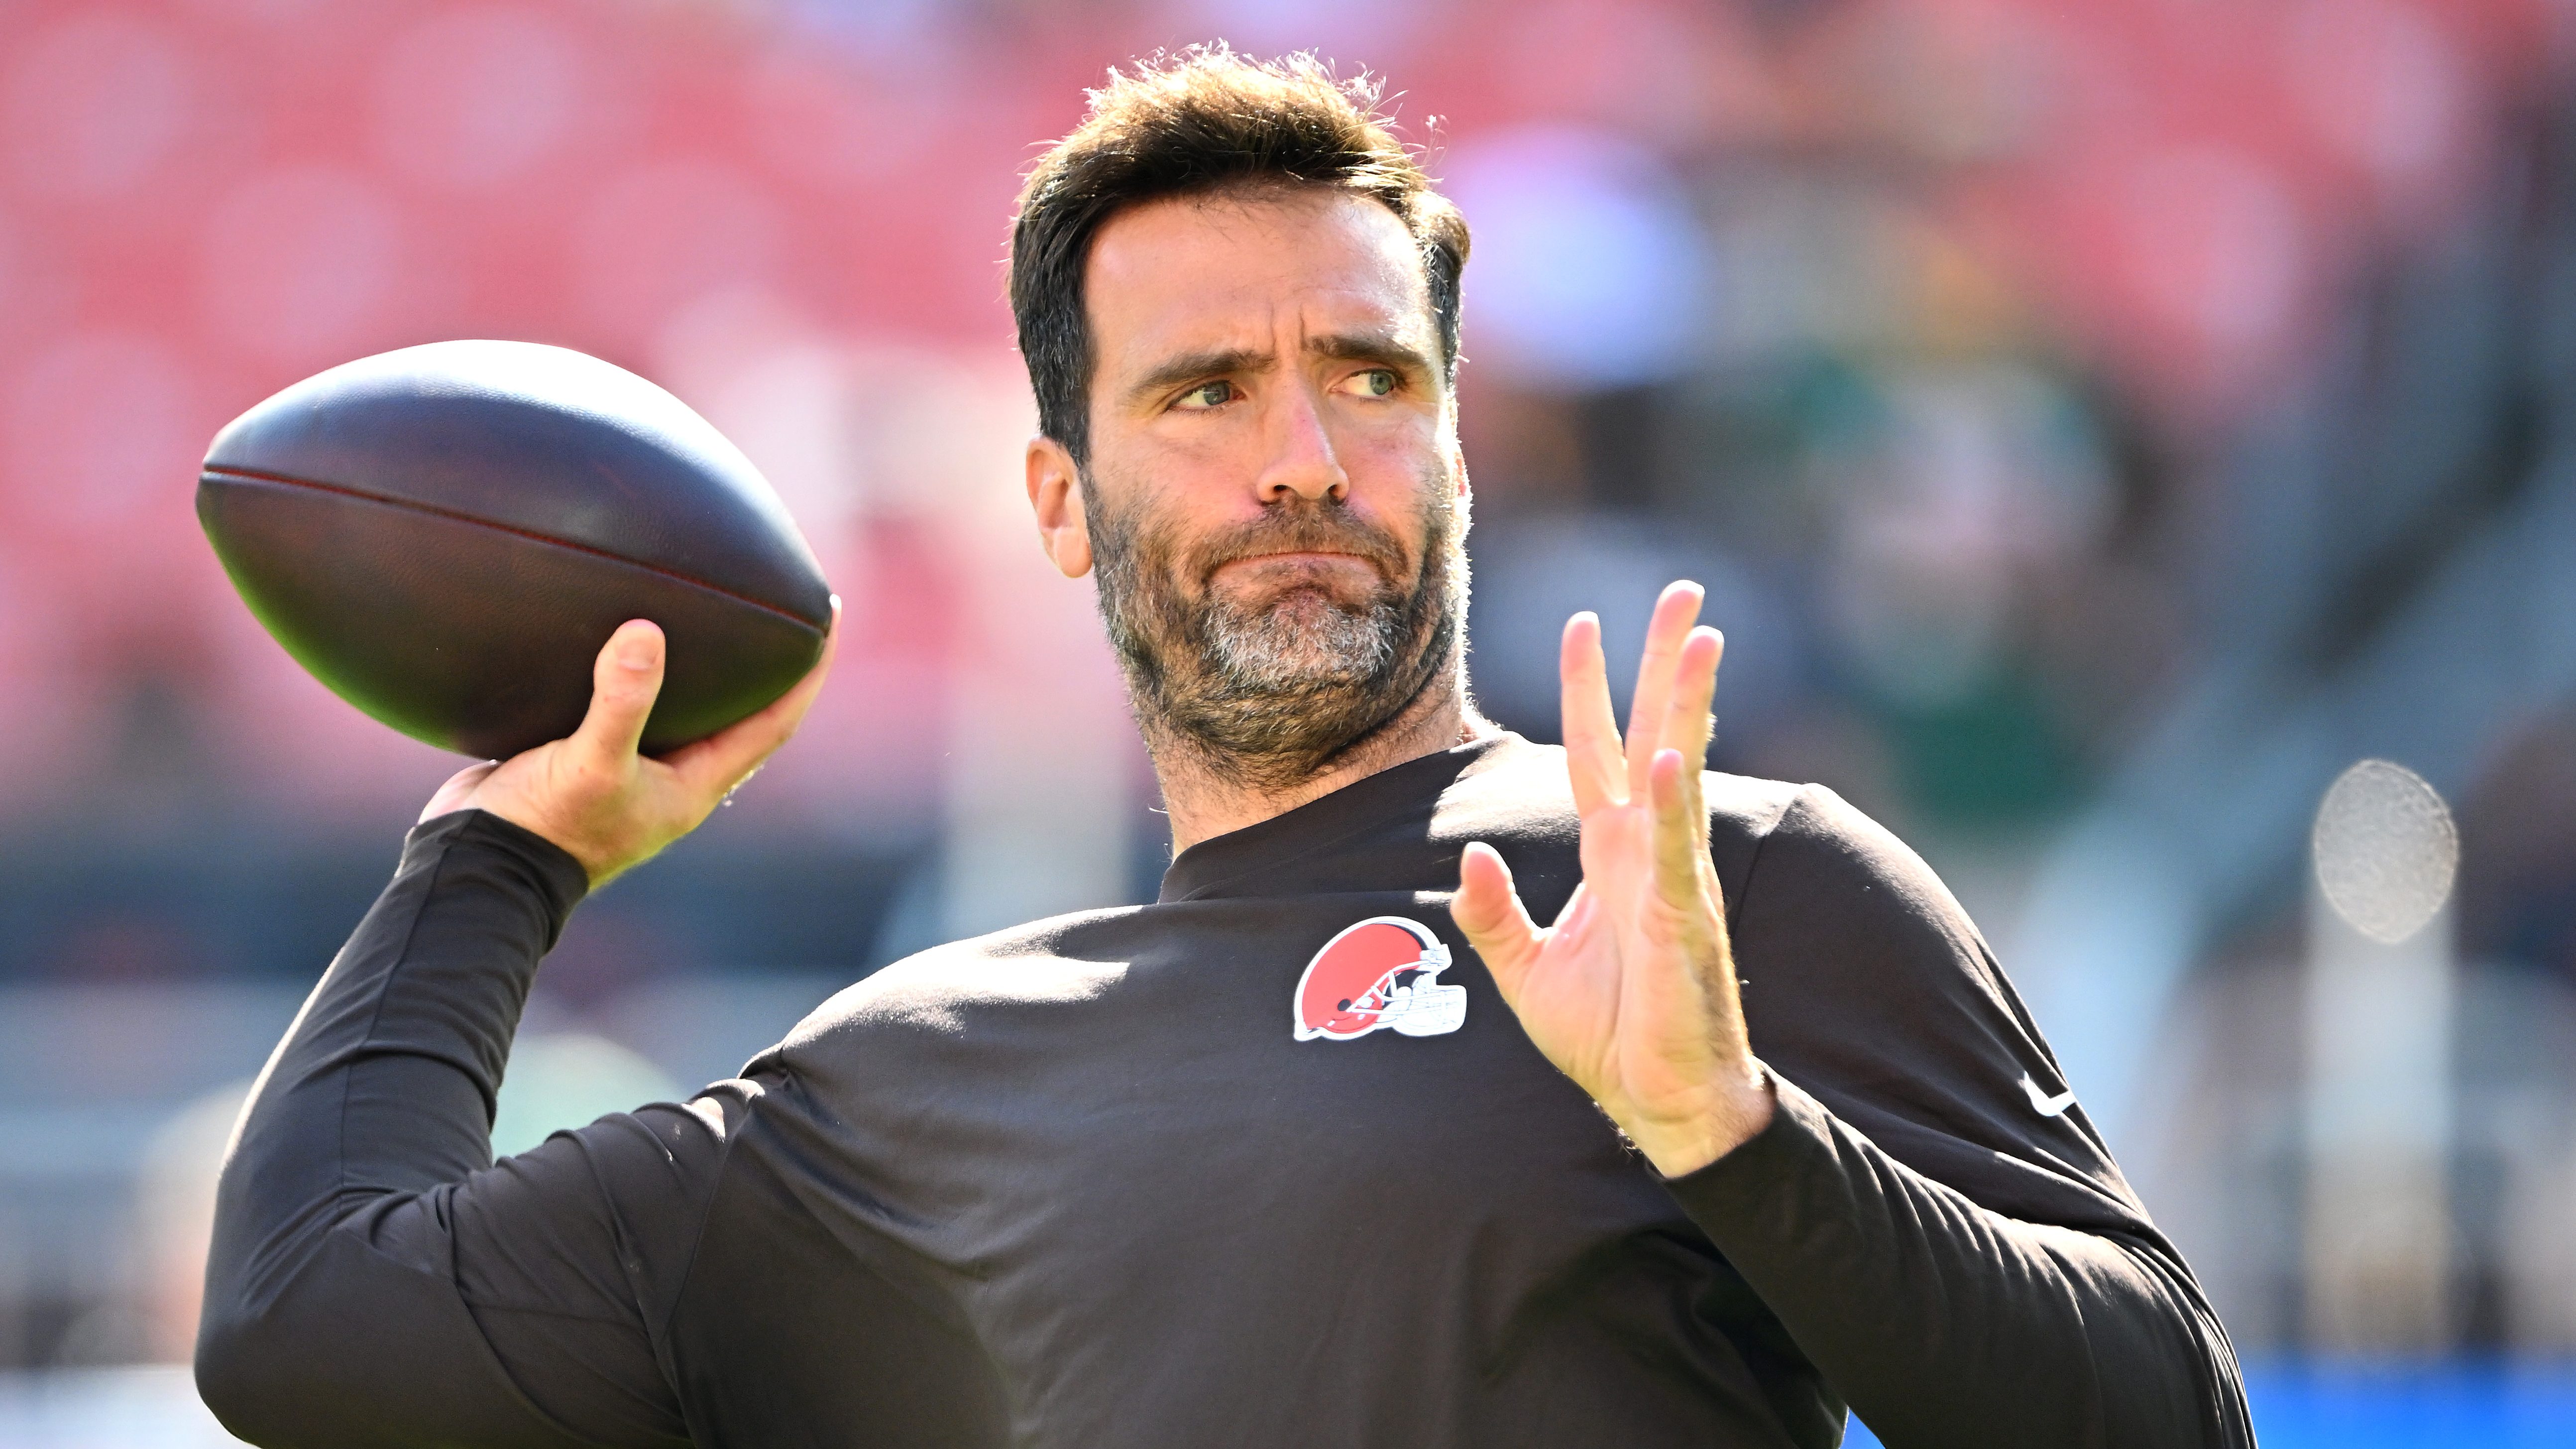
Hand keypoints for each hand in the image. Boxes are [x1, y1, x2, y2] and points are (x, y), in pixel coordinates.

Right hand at [419, 603, 840, 886]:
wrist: (474, 868)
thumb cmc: (545, 829)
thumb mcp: (590, 764)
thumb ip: (622, 703)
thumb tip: (647, 632)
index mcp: (694, 785)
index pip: (774, 721)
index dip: (807, 673)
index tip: (827, 619)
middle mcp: (671, 777)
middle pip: (739, 711)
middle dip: (766, 663)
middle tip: (782, 601)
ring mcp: (627, 769)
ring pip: (681, 707)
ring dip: (700, 664)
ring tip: (708, 604)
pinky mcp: (582, 757)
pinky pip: (624, 704)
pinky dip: (632, 670)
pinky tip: (616, 627)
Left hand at [1451, 582, 1771, 1177]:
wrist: (1657, 1104)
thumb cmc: (1606, 1038)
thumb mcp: (1522, 970)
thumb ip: (1489, 913)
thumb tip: (1463, 859)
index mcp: (1611, 853)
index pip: (1595, 750)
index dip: (1588, 688)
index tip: (1583, 621)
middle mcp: (1647, 850)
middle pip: (1654, 733)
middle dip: (1665, 661)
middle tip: (1683, 591)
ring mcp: (1673, 878)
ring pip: (1679, 771)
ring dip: (1688, 704)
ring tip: (1700, 638)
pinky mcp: (1684, 922)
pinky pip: (1675, 851)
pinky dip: (1669, 804)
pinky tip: (1667, 758)